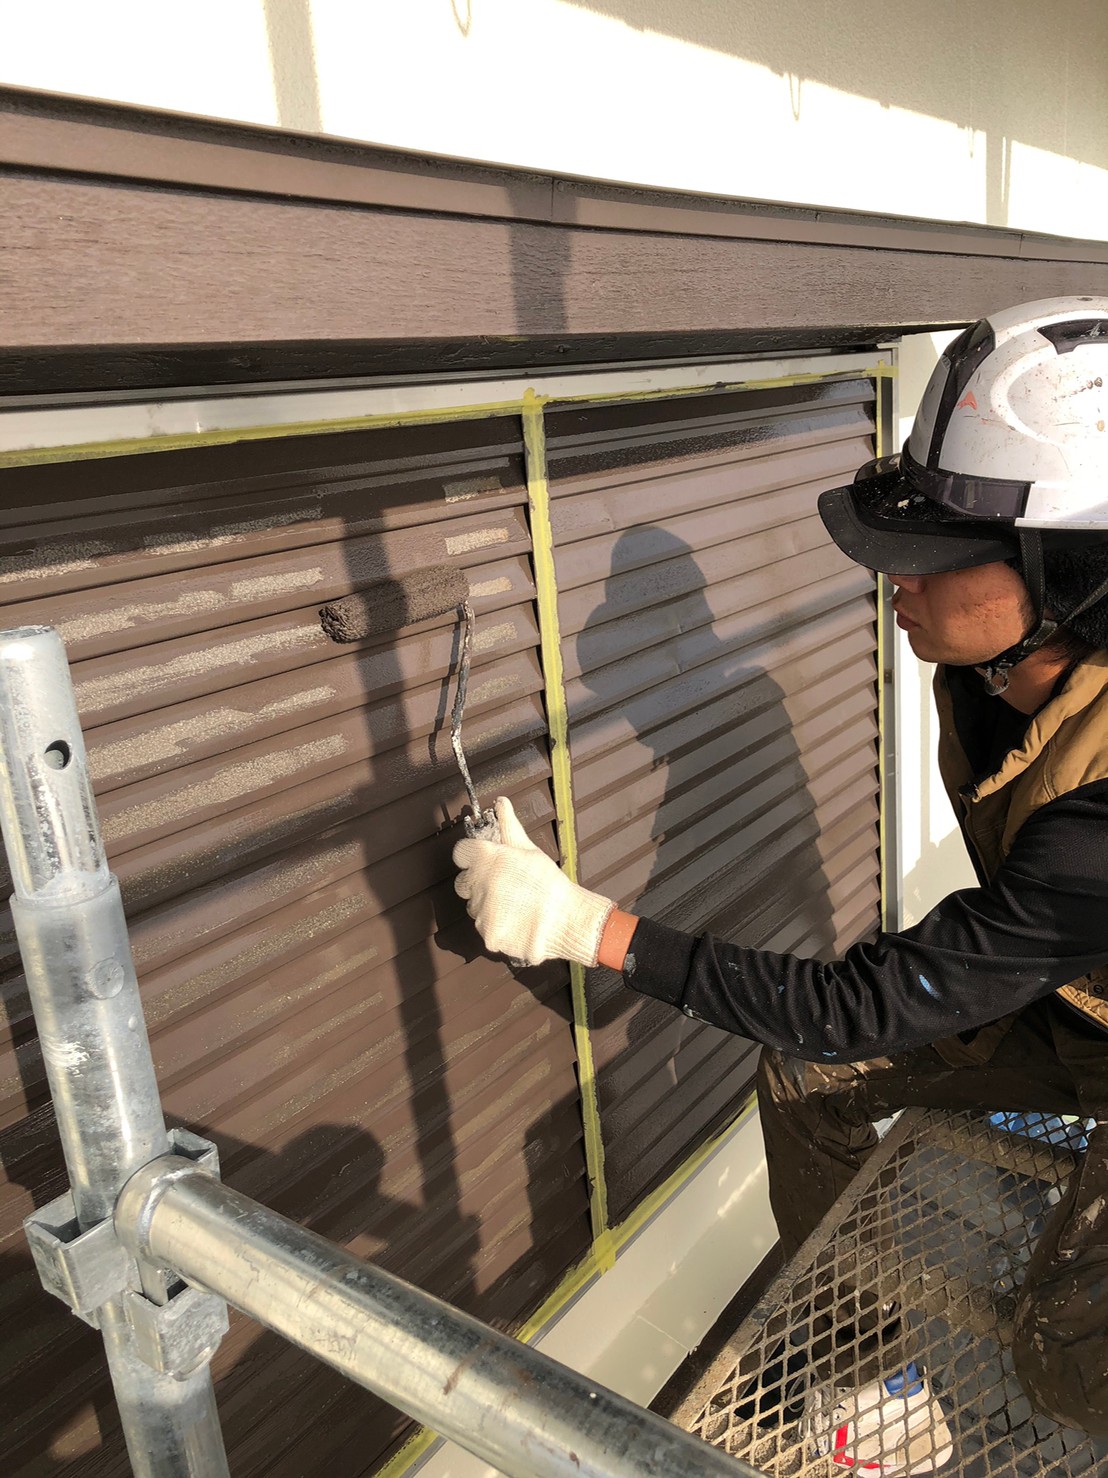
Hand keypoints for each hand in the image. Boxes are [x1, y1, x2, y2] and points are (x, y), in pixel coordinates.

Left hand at [453, 796, 614, 966]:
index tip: (484, 862)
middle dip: (478, 883)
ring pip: (474, 908)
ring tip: (516, 906)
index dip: (472, 857)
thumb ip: (509, 827)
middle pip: (462, 883)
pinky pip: (486, 928)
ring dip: (488, 907)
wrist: (566, 920)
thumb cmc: (550, 882)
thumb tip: (501, 802)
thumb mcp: (530, 850)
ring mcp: (481, 911)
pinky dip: (498, 927)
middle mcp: (478, 883)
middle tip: (505, 887)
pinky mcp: (487, 934)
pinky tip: (518, 923)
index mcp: (487, 858)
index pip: (461, 852)